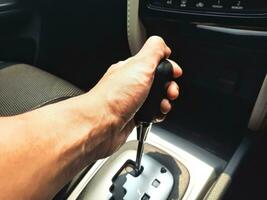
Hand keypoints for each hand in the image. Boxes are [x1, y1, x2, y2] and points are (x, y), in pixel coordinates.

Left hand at [86, 36, 181, 158]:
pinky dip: (158, 114)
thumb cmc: (114, 97)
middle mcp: (131, 84)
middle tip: (170, 92)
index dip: (168, 67)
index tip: (174, 73)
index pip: (154, 62)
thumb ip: (154, 51)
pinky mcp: (134, 116)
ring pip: (156, 99)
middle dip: (169, 87)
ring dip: (165, 102)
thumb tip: (163, 46)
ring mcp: (132, 101)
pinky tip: (155, 115)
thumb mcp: (139, 66)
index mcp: (132, 68)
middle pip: (158, 81)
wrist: (102, 125)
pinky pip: (152, 113)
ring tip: (163, 106)